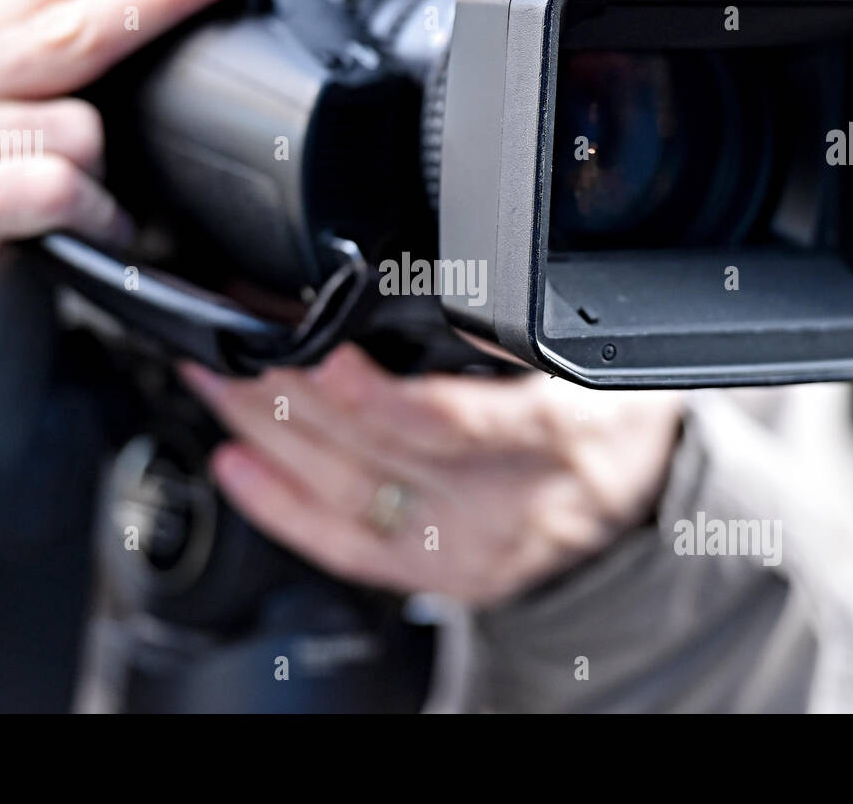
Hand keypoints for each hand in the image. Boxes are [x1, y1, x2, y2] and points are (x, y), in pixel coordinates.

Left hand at [181, 346, 682, 605]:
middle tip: (229, 342)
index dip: (369, 391)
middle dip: (287, 396)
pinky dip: (283, 508)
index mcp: (553, 435)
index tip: (314, 345)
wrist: (638, 505)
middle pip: (374, 455)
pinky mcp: (439, 573)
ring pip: (347, 495)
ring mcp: (467, 547)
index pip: (448, 421)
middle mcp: (503, 503)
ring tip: (214, 380)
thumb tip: (447, 281)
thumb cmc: (615, 418)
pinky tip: (235, 465)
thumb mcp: (600, 358)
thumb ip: (528, 329)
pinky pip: (349, 549)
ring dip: (266, 435)